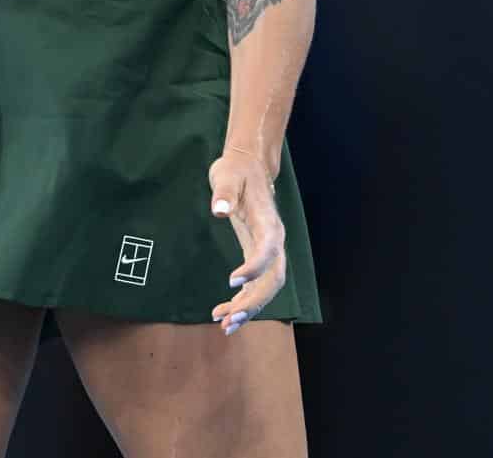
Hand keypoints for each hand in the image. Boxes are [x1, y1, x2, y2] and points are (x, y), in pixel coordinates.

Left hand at [207, 147, 286, 335]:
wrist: (249, 167)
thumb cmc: (237, 170)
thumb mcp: (227, 174)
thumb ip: (224, 192)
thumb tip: (219, 210)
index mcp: (268, 221)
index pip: (268, 248)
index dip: (255, 267)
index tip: (232, 281)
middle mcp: (274, 241)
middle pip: (273, 278)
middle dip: (254, 301)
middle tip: (230, 319)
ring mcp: (268, 250)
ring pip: (267, 288)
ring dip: (248, 308)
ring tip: (224, 325)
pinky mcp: (257, 255)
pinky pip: (256, 285)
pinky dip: (243, 302)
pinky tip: (223, 314)